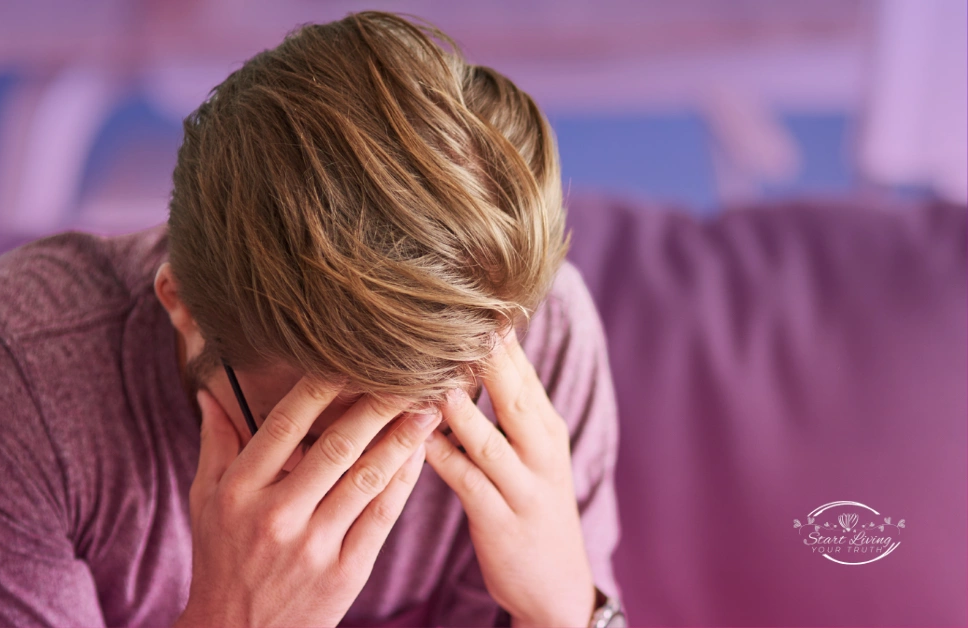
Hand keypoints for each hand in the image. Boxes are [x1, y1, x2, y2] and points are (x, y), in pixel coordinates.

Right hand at [176, 377, 441, 626]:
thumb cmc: (222, 560)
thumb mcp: (204, 501)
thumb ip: (215, 443)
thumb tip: (211, 390)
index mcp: (238, 492)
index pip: (283, 426)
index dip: (319, 388)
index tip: (349, 358)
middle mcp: (275, 516)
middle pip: (334, 447)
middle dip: (375, 406)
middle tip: (406, 374)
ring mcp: (313, 546)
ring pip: (366, 479)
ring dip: (401, 439)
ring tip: (427, 408)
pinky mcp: (345, 573)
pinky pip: (382, 516)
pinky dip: (403, 481)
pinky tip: (418, 454)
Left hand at [423, 330, 595, 626]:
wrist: (557, 588)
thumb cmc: (530, 507)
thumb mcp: (532, 453)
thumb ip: (508, 406)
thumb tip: (480, 348)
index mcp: (546, 427)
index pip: (522, 369)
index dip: (497, 333)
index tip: (466, 291)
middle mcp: (542, 450)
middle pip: (513, 392)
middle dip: (485, 354)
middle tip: (453, 313)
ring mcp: (524, 486)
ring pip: (487, 436)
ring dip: (456, 404)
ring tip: (426, 370)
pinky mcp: (500, 519)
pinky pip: (466, 481)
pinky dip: (440, 455)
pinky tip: (414, 434)